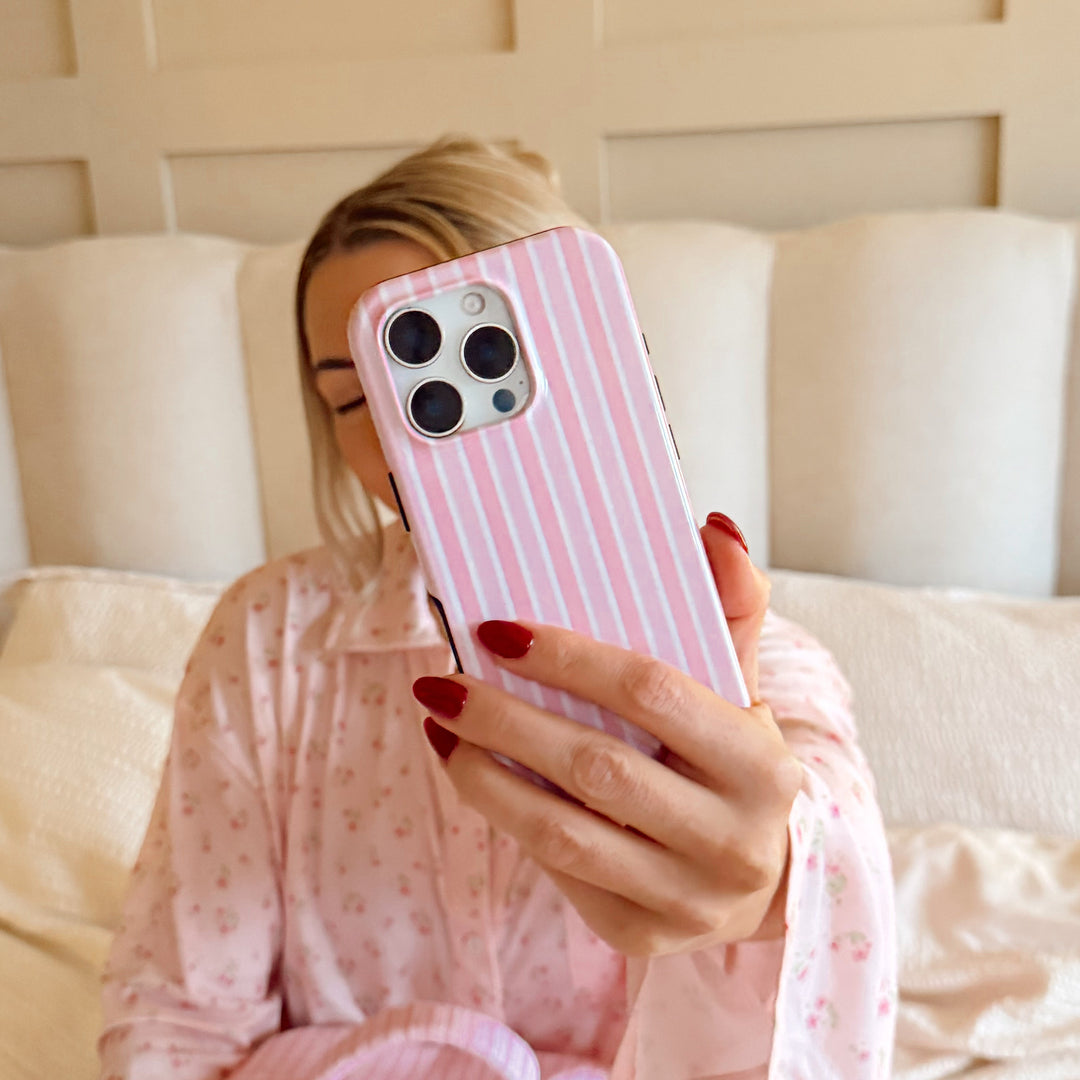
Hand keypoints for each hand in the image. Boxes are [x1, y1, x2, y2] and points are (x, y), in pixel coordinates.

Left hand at [412, 514, 802, 956]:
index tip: (497, 630)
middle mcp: (733, 841)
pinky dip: (505, 817)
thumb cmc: (737, 764)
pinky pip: (558, 871)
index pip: (652, 693)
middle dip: (503, 719)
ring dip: (485, 774)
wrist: (766, 878)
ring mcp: (687, 899)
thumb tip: (711, 527)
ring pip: (562, 833)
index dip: (569, 658)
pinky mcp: (642, 935)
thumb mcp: (745, 689)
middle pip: (596, 767)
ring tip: (440, 724)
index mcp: (763, 765)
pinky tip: (471, 773)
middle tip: (440, 681)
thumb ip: (731, 607)